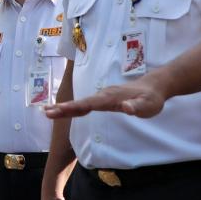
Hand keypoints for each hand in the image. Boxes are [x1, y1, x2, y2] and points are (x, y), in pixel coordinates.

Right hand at [43, 78, 166, 119]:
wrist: (154, 86)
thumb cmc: (152, 98)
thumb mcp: (148, 105)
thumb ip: (137, 107)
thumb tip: (125, 108)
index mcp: (110, 97)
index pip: (88, 104)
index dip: (73, 108)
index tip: (57, 110)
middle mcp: (103, 95)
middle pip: (80, 103)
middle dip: (63, 108)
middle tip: (46, 112)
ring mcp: (103, 97)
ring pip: (81, 103)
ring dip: (65, 108)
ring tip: (49, 112)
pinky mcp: (104, 100)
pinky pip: (86, 104)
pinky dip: (73, 107)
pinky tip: (65, 111)